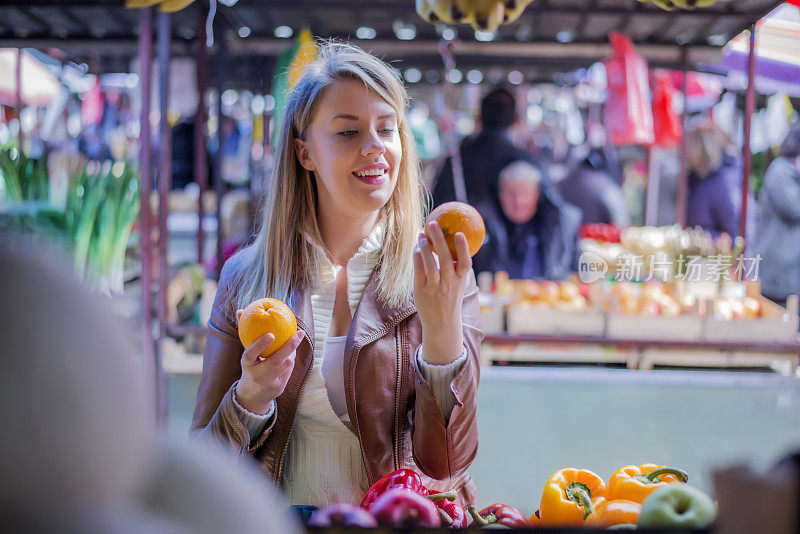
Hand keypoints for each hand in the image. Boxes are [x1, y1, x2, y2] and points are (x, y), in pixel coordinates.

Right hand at [234, 308, 304, 413]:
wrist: (252, 393)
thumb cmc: (252, 364)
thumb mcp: (247, 351)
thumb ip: (245, 332)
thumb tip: (240, 310)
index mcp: (246, 363)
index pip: (251, 353)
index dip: (260, 344)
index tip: (271, 334)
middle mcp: (255, 375)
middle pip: (275, 360)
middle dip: (289, 346)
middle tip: (299, 333)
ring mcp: (267, 383)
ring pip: (285, 365)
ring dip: (292, 352)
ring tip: (296, 339)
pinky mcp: (277, 388)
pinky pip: (289, 371)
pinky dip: (291, 361)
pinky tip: (292, 353)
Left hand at [413, 220, 469, 363]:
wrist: (441, 323)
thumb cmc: (450, 298)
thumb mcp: (458, 284)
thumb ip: (457, 267)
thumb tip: (453, 242)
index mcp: (460, 280)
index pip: (465, 263)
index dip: (463, 248)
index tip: (460, 233)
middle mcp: (448, 283)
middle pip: (445, 258)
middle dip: (439, 239)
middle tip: (433, 224)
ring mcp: (435, 287)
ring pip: (429, 263)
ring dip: (425, 246)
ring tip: (421, 234)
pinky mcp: (421, 290)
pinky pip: (418, 270)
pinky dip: (417, 257)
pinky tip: (416, 248)